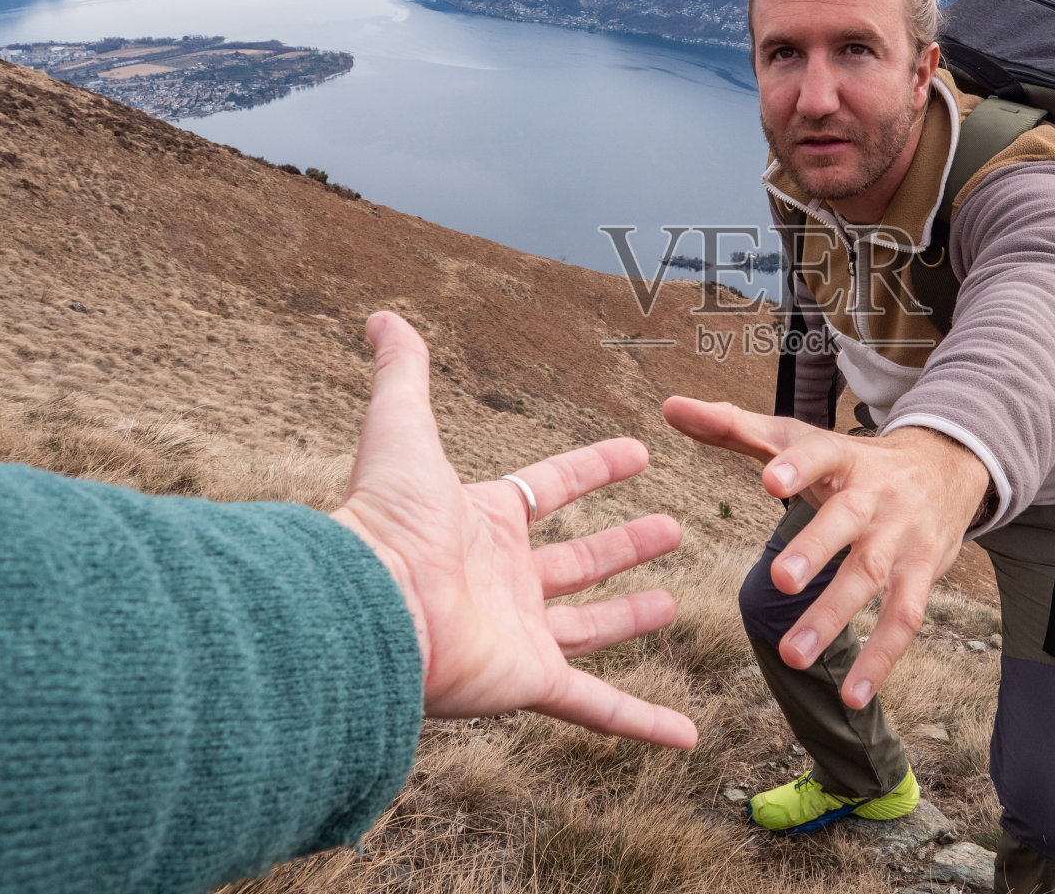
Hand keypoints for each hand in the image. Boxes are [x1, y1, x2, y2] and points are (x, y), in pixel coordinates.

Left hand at [331, 311, 696, 748]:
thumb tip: (383, 315)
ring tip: (676, 602)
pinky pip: (599, 708)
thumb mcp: (401, 432)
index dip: (595, 468)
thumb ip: (403, 375)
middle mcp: (504, 581)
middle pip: (578, 562)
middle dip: (625, 545)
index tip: (638, 453)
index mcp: (484, 522)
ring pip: (591, 629)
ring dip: (632, 619)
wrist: (368, 608)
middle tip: (673, 528)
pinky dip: (643, 724)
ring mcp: (520, 635)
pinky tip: (685, 738)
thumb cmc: (385, 522)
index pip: (552, 489)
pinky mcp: (531, 682)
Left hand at [662, 396, 985, 708]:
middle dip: (817, 549)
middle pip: (848, 520)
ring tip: (792, 657)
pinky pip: (904, 619)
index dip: (797, 464)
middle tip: (780, 580)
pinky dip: (881, 660)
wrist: (945, 465)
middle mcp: (875, 495)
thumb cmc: (852, 460)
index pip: (820, 453)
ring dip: (834, 617)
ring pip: (872, 576)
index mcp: (841, 457)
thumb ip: (734, 427)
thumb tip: (670, 406)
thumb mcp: (800, 438)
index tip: (770, 478)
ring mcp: (901, 536)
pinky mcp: (922, 573)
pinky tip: (853, 698)